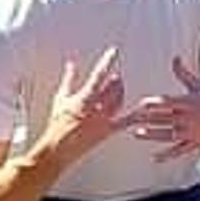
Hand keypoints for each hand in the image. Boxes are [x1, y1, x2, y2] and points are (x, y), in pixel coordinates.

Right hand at [43, 47, 125, 164]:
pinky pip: (125, 122)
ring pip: (119, 101)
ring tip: (119, 86)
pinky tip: (142, 110)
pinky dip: (135, 115)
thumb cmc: (57, 125)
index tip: (114, 51)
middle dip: (116, 79)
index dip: (108, 61)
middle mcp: (96, 108)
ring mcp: (103, 120)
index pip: (99, 75)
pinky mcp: (107, 132)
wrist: (58, 148)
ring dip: (121, 91)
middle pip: (112, 87)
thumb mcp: (60, 98)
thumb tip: (71, 64)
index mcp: (84, 98)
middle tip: (116, 75)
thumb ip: (68, 79)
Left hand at [120, 57, 199, 161]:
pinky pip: (180, 150)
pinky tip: (155, 158)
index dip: (153, 104)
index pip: (167, 102)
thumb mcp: (199, 86)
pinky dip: (168, 155)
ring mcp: (192, 132)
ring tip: (137, 134)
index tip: (139, 104)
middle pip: (163, 118)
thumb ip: (184, 74)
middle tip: (129, 119)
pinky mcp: (196, 143)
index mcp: (188, 102)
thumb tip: (175, 58)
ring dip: (152, 134)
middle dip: (146, 119)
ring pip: (168, 134)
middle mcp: (189, 117)